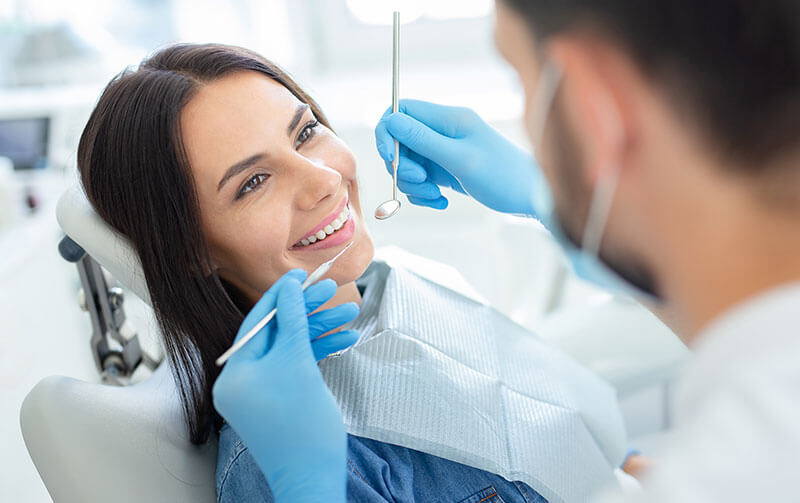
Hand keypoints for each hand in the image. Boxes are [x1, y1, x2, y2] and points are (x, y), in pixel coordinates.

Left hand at [212, 270, 356, 502]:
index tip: (302, 274)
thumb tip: (289, 285)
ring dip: (319, 331)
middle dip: (308, 312)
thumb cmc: (302, 426)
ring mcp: (260, 392)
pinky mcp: (279, 401)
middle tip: (332, 291)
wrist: (313, 478)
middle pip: (276, 333)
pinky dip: (317, 354)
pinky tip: (343, 340)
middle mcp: (241, 381)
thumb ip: (293, 320)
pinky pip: (295, 368)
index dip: (283, 294)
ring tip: (349, 314)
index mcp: (235, 372)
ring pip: (290, 349)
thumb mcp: (298, 363)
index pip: (258, 321)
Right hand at [374, 99, 536, 214]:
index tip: (391, 158)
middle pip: (400, 141)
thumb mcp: (461, 159)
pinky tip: (441, 201)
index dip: (388, 133)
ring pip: (408, 163)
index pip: (401, 111)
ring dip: (412, 184)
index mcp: (449, 119)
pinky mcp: (447, 170)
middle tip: (421, 181)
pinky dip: (423, 194)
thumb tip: (391, 121)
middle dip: (402, 165)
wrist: (531, 198)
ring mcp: (444, 151)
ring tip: (434, 195)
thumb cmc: (505, 176)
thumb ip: (424, 140)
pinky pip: (420, 180)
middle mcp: (444, 131)